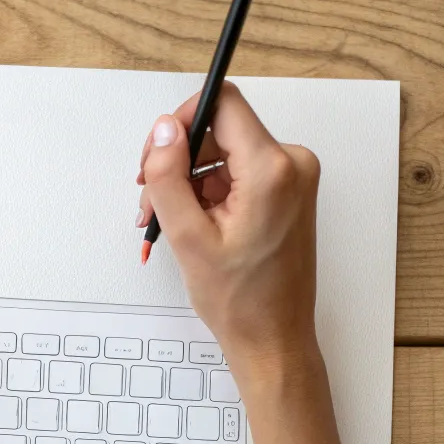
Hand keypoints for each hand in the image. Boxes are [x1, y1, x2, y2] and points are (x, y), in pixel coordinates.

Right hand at [136, 83, 320, 390]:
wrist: (274, 339)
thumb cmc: (242, 301)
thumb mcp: (188, 237)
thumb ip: (169, 176)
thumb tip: (163, 131)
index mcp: (272, 169)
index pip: (222, 103)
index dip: (181, 121)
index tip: (159, 154)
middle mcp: (291, 164)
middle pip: (220, 130)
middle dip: (179, 160)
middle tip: (150, 199)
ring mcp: (293, 178)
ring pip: (225, 153)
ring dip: (189, 181)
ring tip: (165, 221)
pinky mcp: (287, 192)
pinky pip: (238, 173)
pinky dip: (209, 193)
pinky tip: (190, 224)